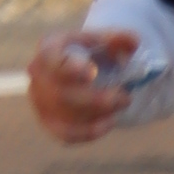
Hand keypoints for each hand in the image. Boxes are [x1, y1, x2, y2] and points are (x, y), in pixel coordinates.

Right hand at [27, 23, 139, 142]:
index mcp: (48, 49)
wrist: (80, 71)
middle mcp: (38, 75)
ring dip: (98, 114)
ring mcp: (40, 101)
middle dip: (98, 99)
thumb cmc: (91, 52)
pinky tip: (109, 122)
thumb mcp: (104, 40)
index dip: (69, 68)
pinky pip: (66, 134)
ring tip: (121, 107)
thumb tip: (134, 43)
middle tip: (125, 97)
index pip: (50, 59)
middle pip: (61, 94)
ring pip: (65, 115)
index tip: (92, 73)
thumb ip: (120, 39)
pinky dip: (89, 132)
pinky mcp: (48, 122)